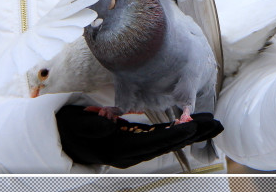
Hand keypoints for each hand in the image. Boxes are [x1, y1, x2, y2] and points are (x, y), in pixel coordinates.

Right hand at [55, 105, 222, 168]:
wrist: (58, 139)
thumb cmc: (67, 129)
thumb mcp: (75, 126)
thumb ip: (92, 126)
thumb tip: (109, 124)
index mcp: (119, 148)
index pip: (153, 140)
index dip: (175, 133)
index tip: (194, 124)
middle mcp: (130, 152)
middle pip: (167, 144)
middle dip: (194, 134)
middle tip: (217, 124)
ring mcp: (134, 149)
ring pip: (168, 142)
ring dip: (191, 133)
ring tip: (213, 124)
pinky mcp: (135, 142)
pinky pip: (161, 139)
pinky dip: (178, 132)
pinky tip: (191, 126)